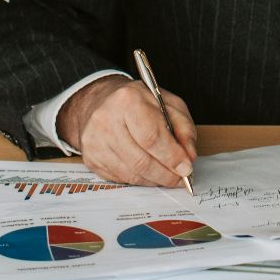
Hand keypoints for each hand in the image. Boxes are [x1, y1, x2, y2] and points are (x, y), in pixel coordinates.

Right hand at [57, 75, 198, 185]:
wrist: (101, 102)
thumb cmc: (138, 102)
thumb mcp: (167, 103)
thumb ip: (183, 128)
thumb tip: (189, 157)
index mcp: (128, 100)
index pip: (151, 137)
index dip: (172, 157)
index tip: (186, 168)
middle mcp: (106, 120)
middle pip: (141, 161)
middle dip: (166, 174)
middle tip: (180, 179)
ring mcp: (95, 141)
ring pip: (131, 174)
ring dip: (154, 180)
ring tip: (167, 176)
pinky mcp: (90, 158)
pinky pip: (120, 178)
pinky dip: (139, 179)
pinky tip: (148, 172)